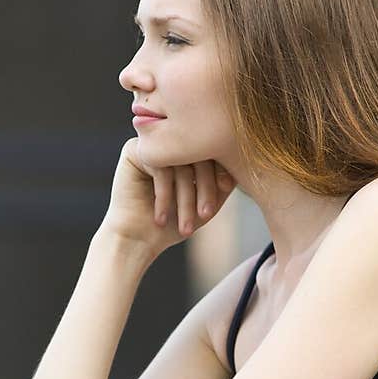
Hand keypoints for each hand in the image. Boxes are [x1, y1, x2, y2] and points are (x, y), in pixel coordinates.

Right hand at [102, 136, 235, 254]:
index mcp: (190, 147)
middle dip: (204, 188)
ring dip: (185, 197)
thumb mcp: (207, 202)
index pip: (212, 149)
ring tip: (186, 226)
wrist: (138, 238)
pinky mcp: (133, 150)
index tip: (225, 188)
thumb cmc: (175, 222)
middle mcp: (171, 141)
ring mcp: (152, 143)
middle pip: (197, 154)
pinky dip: (164, 194)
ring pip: (179, 162)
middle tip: (205, 215)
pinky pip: (158, 165)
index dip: (221, 167)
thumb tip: (244, 160)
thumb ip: (225, 181)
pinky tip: (161, 217)